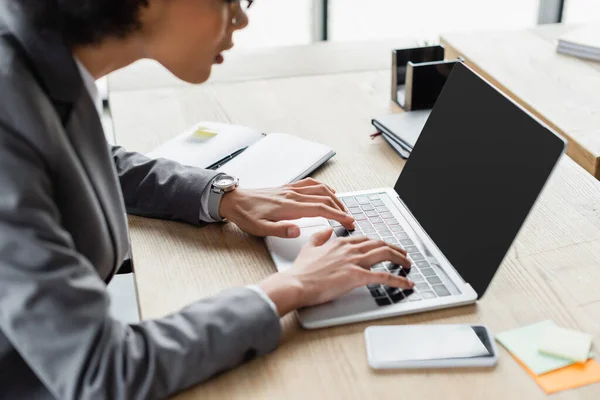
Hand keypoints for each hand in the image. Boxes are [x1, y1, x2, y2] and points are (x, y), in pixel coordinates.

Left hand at [219, 178, 354, 237]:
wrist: (233, 200)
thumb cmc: (245, 215)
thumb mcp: (259, 229)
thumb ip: (279, 230)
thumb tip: (297, 231)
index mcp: (289, 207)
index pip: (320, 209)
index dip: (337, 215)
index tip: (349, 222)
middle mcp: (292, 195)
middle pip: (324, 198)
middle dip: (341, 208)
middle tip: (350, 219)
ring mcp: (290, 190)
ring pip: (319, 189)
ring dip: (334, 198)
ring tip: (342, 208)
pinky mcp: (287, 188)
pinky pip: (310, 184)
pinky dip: (323, 188)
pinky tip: (327, 192)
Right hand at [258, 228, 413, 315]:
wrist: (296, 284)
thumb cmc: (301, 271)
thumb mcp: (309, 248)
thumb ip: (319, 237)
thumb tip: (326, 229)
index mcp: (340, 242)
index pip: (366, 239)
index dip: (379, 243)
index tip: (386, 246)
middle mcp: (349, 249)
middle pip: (379, 244)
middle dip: (395, 248)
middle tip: (403, 254)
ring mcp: (354, 262)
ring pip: (385, 254)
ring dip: (400, 258)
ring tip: (408, 264)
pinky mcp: (356, 276)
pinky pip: (383, 276)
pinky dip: (398, 279)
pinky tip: (407, 283)